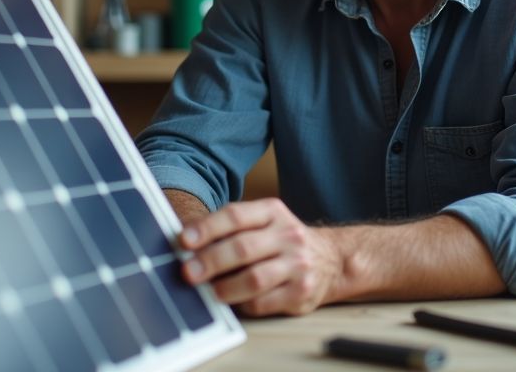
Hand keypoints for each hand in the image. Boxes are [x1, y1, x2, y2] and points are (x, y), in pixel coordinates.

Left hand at [177, 197, 343, 316]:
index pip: (235, 216)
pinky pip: (263, 302)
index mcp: (272, 212)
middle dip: (210, 261)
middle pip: (242, 248)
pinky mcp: (301, 292)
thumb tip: (186, 246)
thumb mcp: (264, 223)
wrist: (331, 259)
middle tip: (187, 272)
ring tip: (209, 292)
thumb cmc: (283, 242)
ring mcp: (297, 265)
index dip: (207, 228)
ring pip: (254, 278)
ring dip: (225, 287)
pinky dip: (243, 304)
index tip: (183, 240)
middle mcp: (288, 235)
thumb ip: (230, 229)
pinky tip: (234, 302)